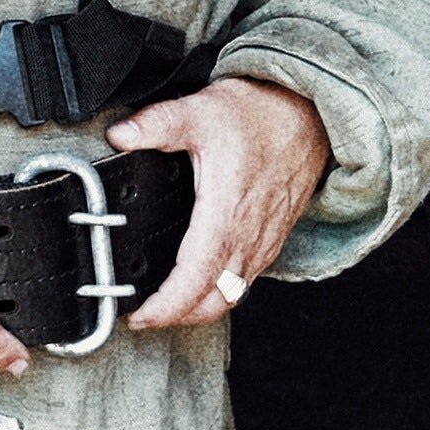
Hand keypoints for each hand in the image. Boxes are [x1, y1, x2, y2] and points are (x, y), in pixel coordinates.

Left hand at [106, 75, 330, 328]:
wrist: (309, 115)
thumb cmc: (260, 114)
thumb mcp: (200, 110)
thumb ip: (156, 124)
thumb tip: (120, 136)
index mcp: (227, 213)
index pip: (196, 278)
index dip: (167, 305)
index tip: (140, 316)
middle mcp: (249, 236)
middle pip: (214, 301)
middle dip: (176, 318)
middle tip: (142, 316)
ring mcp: (263, 241)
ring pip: (231, 296)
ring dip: (198, 309)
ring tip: (163, 306)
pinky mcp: (271, 239)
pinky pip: (244, 281)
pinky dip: (218, 293)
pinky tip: (198, 284)